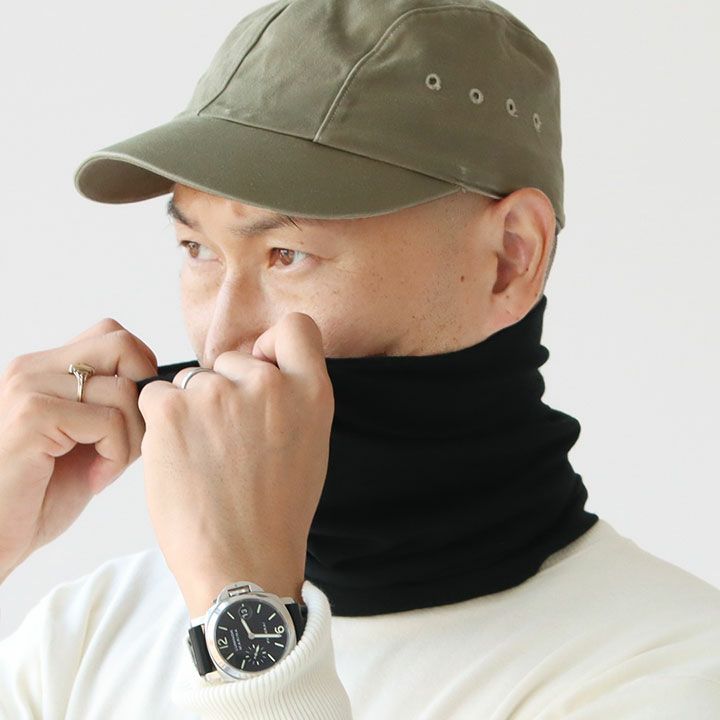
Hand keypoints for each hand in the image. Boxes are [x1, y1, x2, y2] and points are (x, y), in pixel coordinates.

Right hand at [0, 319, 156, 582]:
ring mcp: (30, 388)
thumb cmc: (38, 496)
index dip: (141, 371)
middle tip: (130, 438)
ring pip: (123, 389)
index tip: (134, 417)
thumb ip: (114, 408)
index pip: (114, 335)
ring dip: (131, 438)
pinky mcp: (33, 416)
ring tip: (105, 467)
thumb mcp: (85, 440)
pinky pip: (109, 421)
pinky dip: (116, 455)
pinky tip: (94, 478)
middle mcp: (33, 368)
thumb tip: (161, 390)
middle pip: (122, 345)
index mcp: (44, 369)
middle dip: (143, 393)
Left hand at [137, 313, 333, 615]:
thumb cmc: (277, 512)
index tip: (261, 370)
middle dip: (223, 391)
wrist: (243, 564)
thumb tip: (263, 369)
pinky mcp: (172, 411)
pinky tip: (176, 458)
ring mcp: (219, 394)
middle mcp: (268, 383)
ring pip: (190, 381)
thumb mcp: (311, 445)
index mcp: (310, 391)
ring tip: (202, 459)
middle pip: (230, 360)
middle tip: (226, 442)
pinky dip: (159, 422)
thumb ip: (294, 399)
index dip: (271, 345)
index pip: (295, 326)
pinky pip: (156, 396)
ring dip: (190, 410)